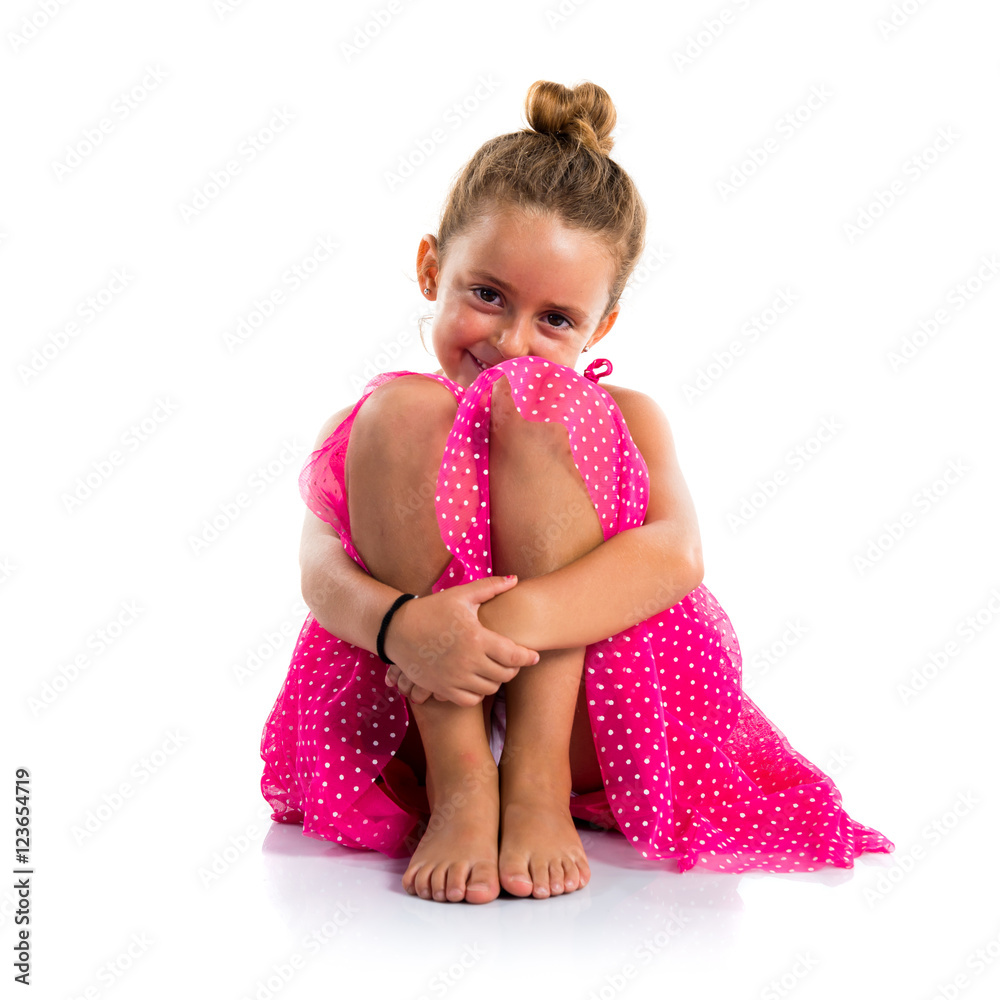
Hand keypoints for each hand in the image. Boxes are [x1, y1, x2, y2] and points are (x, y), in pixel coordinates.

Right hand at [381, 575, 538, 706]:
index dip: (528, 657)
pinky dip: (478, 693)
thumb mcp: (461, 595)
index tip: (534, 656)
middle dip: (513, 667)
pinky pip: (471, 700)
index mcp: (477, 638)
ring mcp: (455, 677)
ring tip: (495, 669)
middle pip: (505, 674)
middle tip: (512, 660)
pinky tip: (476, 680)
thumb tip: (515, 579)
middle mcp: (468, 661)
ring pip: (489, 688)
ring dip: (496, 680)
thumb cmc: (432, 609)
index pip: (514, 655)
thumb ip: (490, 587)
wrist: (397, 629)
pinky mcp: (442, 688)